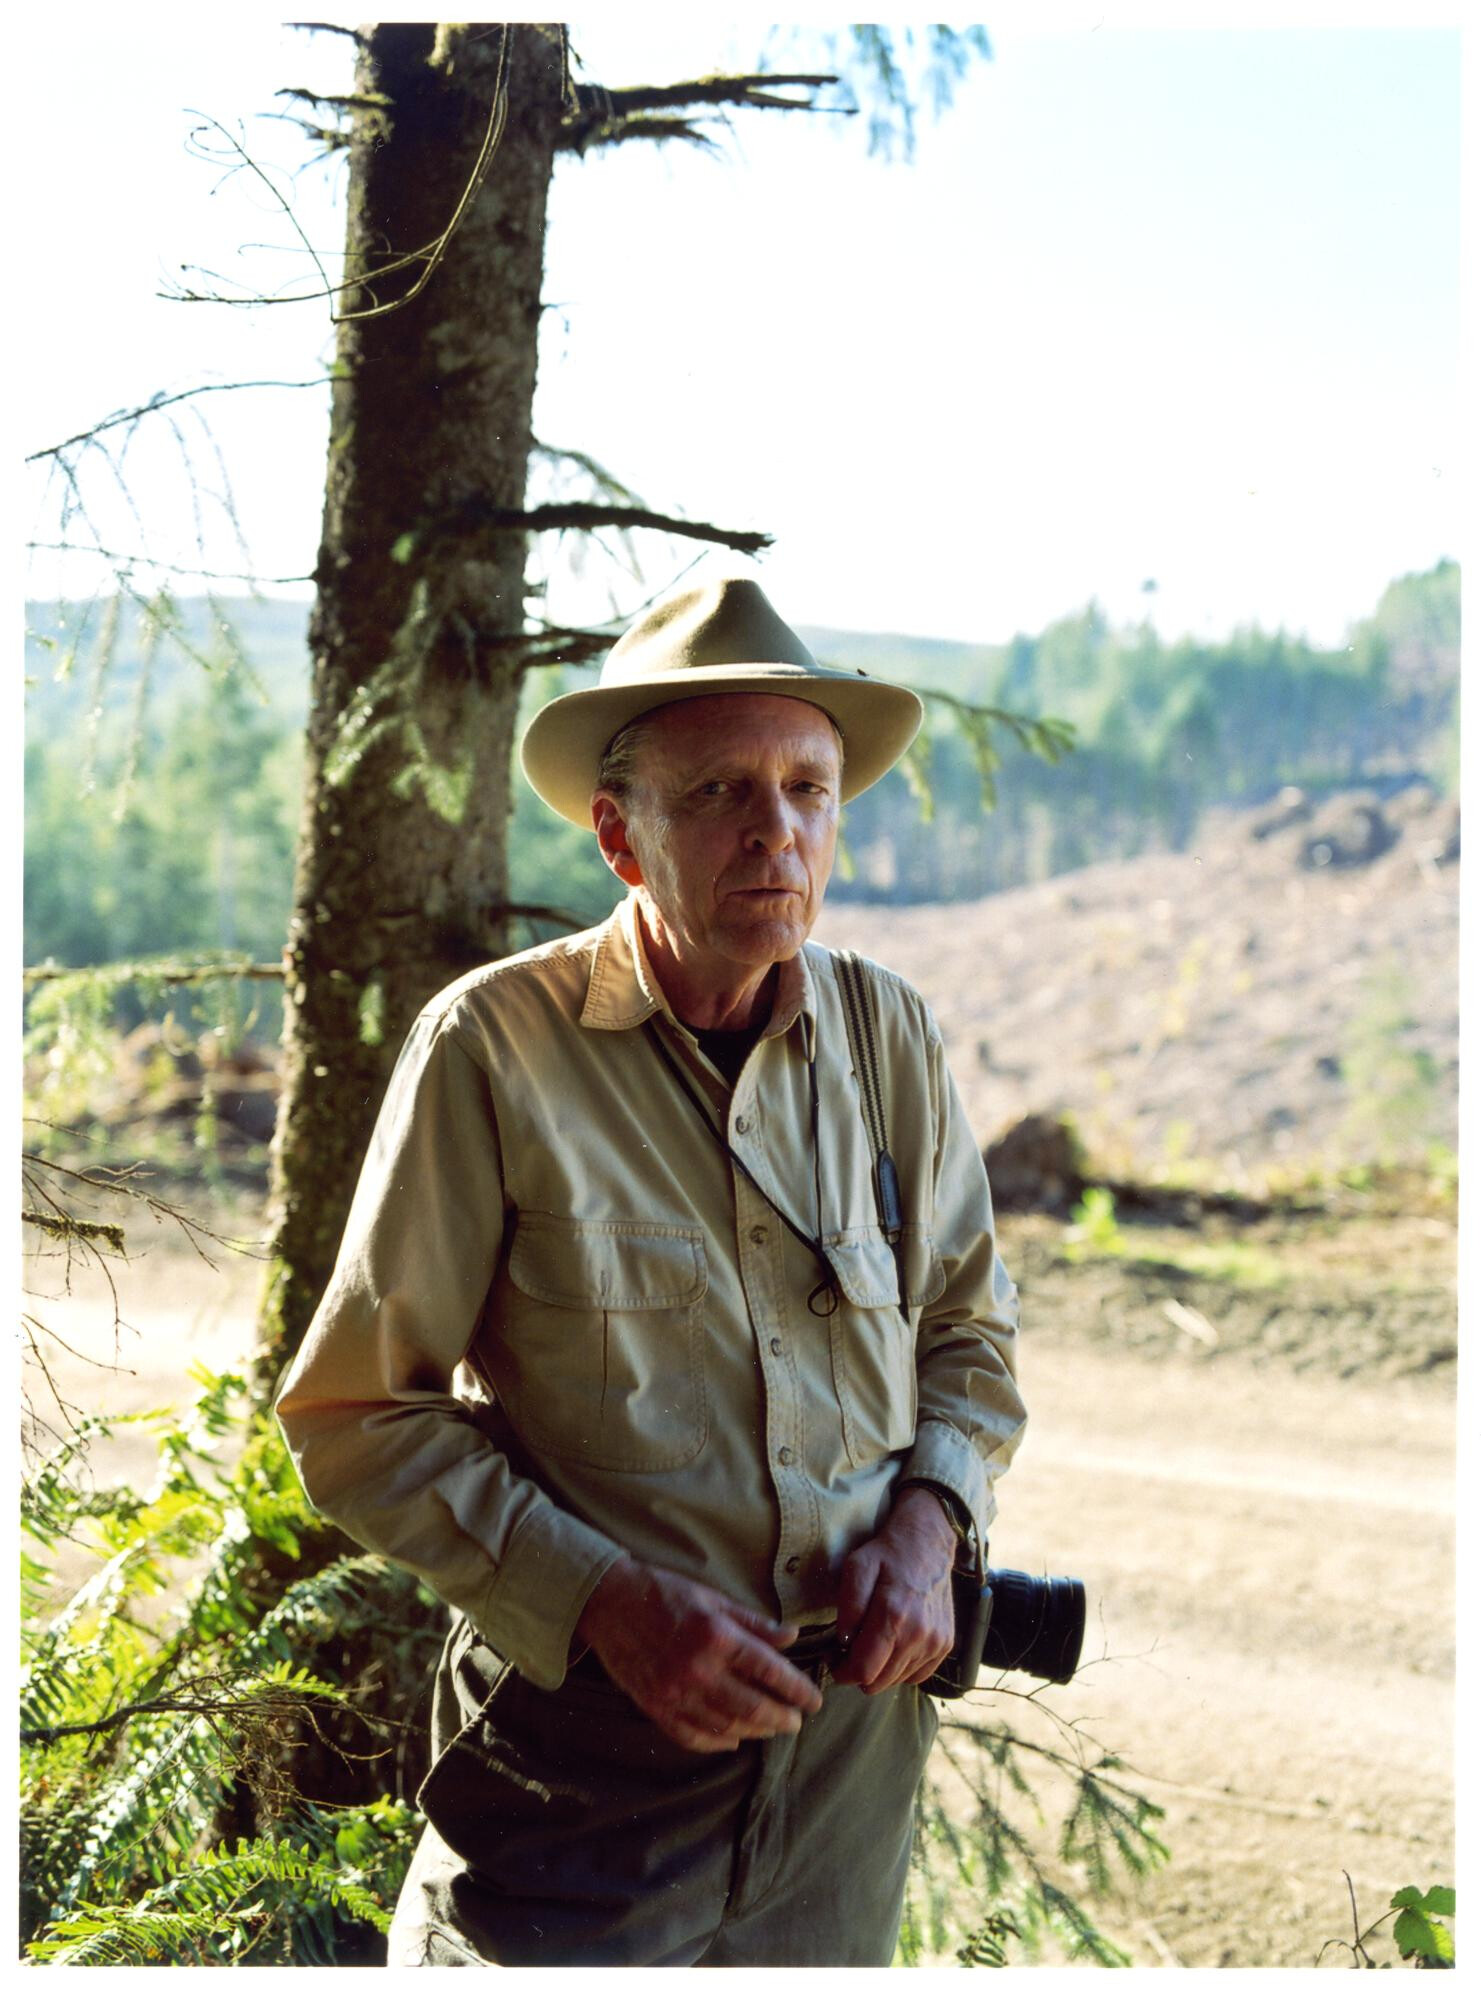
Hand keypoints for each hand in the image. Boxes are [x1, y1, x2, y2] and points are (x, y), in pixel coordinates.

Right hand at [574, 1555, 823, 1753]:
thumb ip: (754, 1622)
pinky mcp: (655, 1707)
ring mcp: (674, 1693)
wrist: (609, 1604)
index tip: (813, 1700)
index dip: (797, 1688)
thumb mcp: (713, 1599)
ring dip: (755, 1731)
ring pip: (727, 1725)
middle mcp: (697, 1669)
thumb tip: (791, 1635)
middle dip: (781, 1717)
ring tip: (771, 1728)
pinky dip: (718, 1741)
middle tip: (796, 1722)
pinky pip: (693, 1736)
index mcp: (716, 1636)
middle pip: (753, 1706)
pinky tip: (733, 1738)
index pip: (769, 1670)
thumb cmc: (665, 1594)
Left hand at [831, 1485, 957, 1693]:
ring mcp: (935, 1642)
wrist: (928, 1543)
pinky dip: (900, 1669)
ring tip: (871, 1645)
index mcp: (893, 1615)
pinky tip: (892, 1646)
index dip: (842, 1672)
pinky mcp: (945, 1645)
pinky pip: (916, 1676)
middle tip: (848, 1652)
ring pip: (896, 1681)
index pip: (864, 1670)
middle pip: (878, 1682)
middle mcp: (919, 1634)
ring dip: (879, 1671)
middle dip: (858, 1673)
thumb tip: (843, 1642)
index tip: (833, 1660)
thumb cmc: (887, 1555)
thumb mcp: (856, 1567)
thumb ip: (849, 1606)